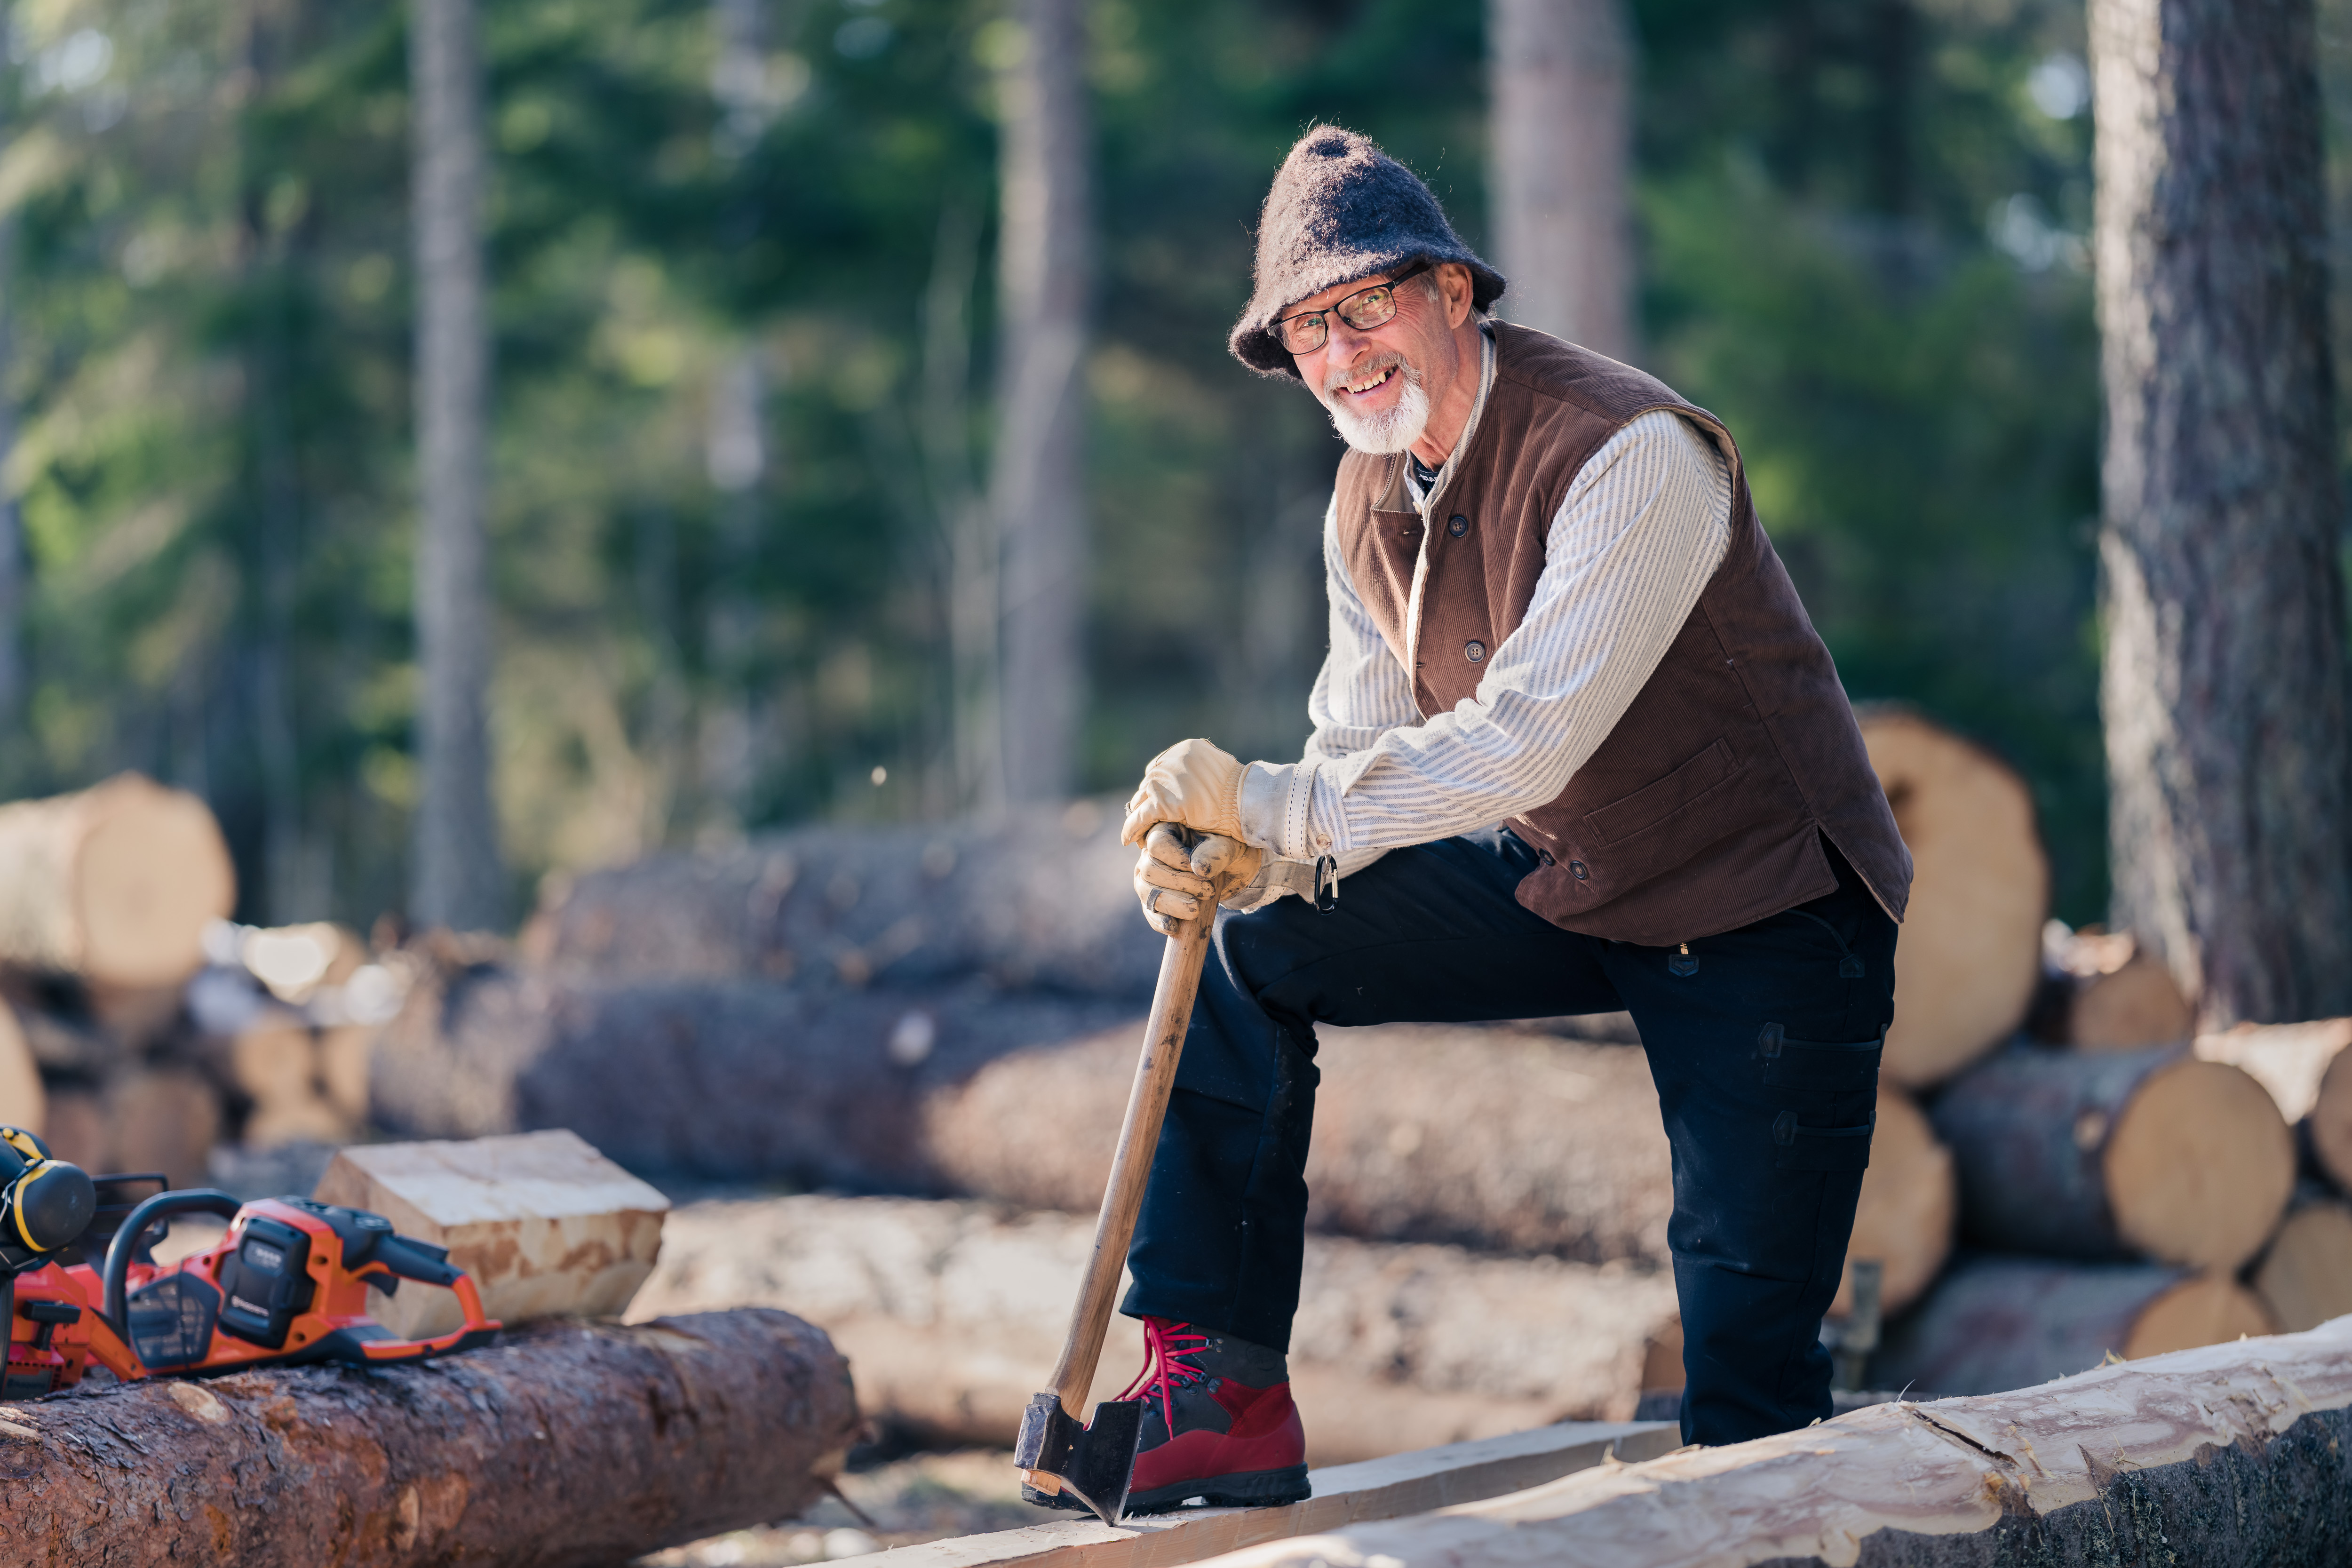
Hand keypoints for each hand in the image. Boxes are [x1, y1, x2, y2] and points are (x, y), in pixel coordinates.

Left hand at [1121, 738, 1247, 846]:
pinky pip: (1141, 817)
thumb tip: (1188, 776)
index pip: (1159, 769)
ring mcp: (1167, 780)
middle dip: (1146, 803)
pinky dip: (1132, 828)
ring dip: (1139, 816)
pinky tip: (1128, 839)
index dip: (1157, 789)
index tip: (1157, 803)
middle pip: (1149, 785)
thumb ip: (1198, 771)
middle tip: (1145, 820)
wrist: (1249, 802)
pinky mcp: (1165, 802)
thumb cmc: (1241, 792)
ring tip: (1137, 831)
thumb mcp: (1217, 771)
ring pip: (1141, 800)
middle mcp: (1172, 760)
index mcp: (1185, 749)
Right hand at [1133, 823, 1264, 936]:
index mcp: (1165, 831)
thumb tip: (1199, 870)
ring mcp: (1149, 878)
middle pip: (1149, 870)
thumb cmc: (1226, 849)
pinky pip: (1149, 911)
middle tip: (1207, 892)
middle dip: (1179, 884)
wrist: (1231, 870)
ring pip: (1147, 892)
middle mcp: (1150, 854)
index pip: (1157, 844)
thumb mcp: (1227, 846)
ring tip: (1195, 910)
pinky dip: (1159, 921)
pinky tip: (1173, 927)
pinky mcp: (1154, 900)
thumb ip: (1216, 853)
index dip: (1177, 860)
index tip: (1201, 871)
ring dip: (1172, 903)